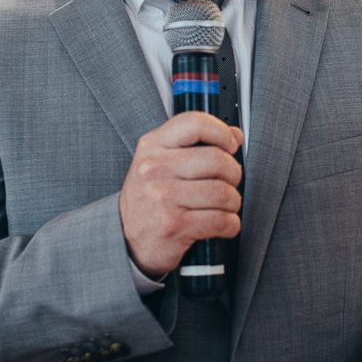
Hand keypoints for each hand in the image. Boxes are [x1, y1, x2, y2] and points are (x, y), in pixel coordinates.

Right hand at [119, 112, 243, 278]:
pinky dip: (231, 224)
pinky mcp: (173, 225)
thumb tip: (236, 134)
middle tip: (230, 182)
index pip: (195, 123)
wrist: (125, 237)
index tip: (230, 144)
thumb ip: (197, 144)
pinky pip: (220, 220)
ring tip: (225, 205)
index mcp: (152, 146)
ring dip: (233, 202)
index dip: (222, 132)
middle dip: (234, 174)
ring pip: (223, 192)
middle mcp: (154, 168)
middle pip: (217, 159)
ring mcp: (162, 197)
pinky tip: (223, 224)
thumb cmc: (149, 198)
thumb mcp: (162, 162)